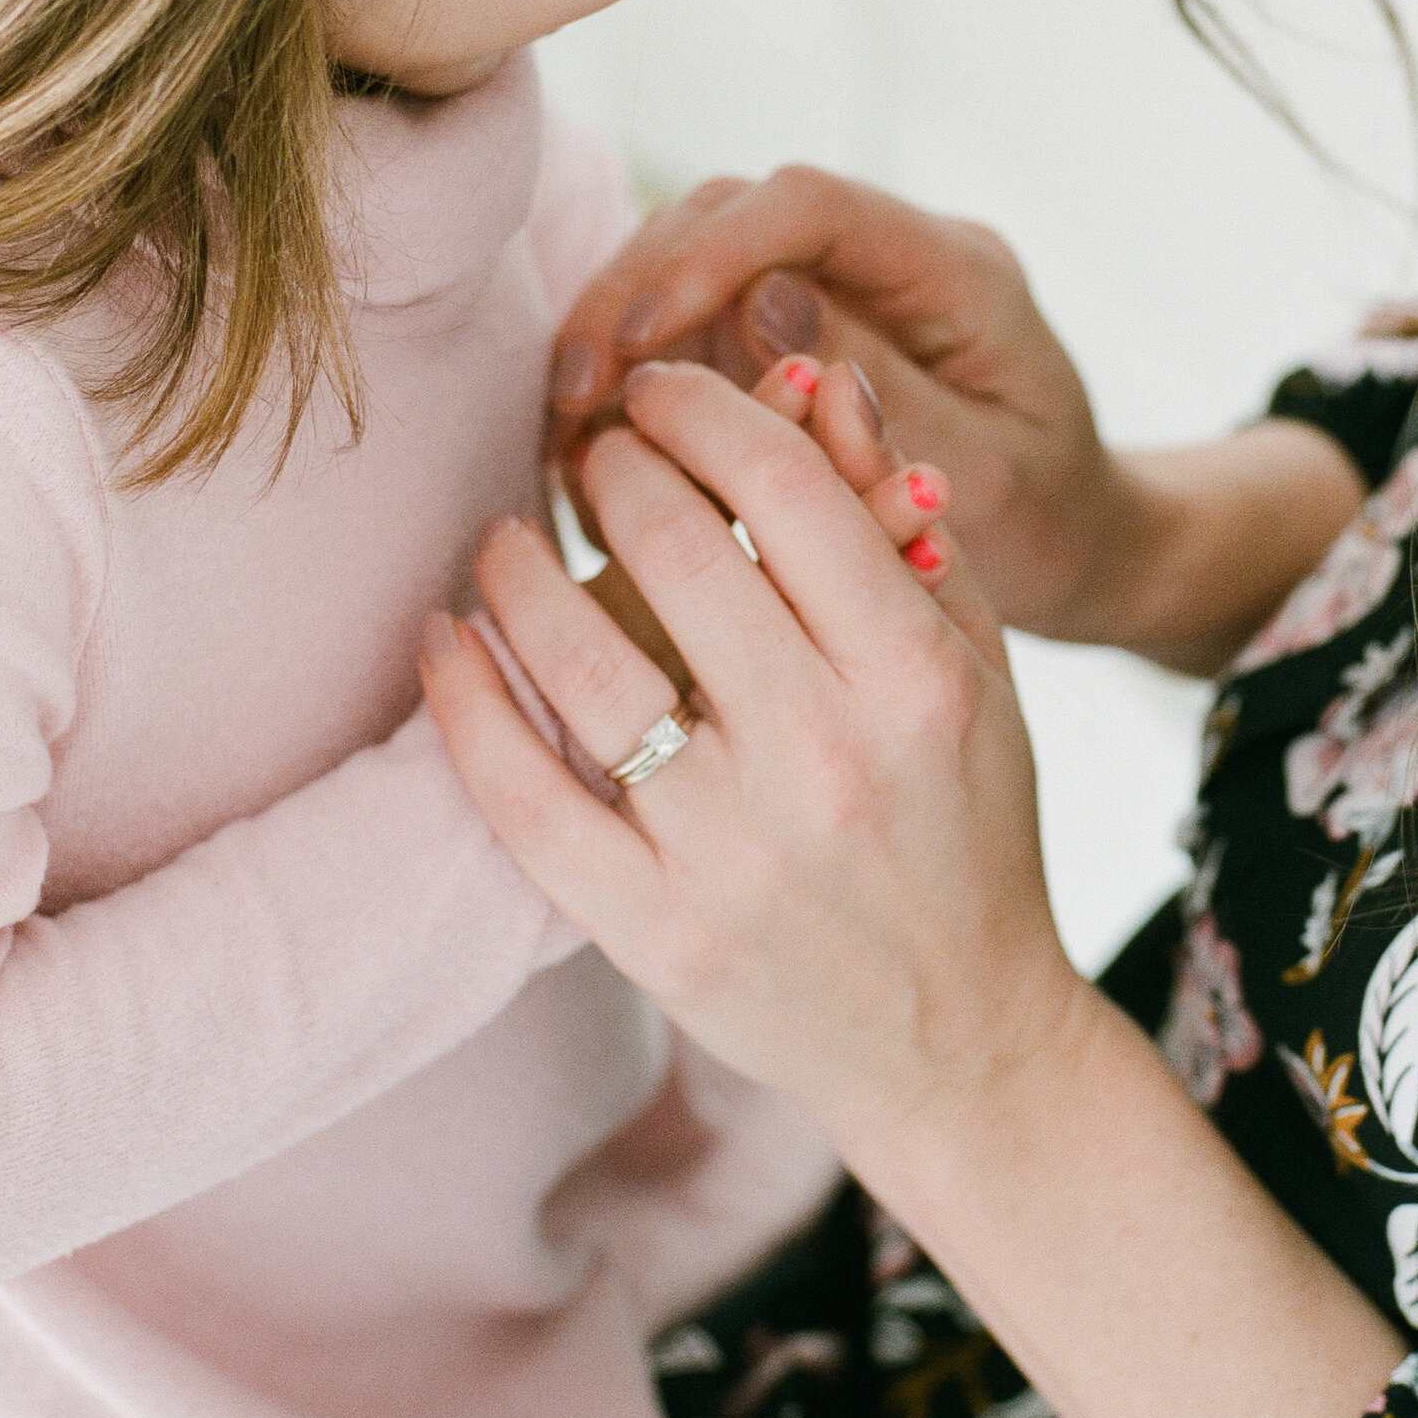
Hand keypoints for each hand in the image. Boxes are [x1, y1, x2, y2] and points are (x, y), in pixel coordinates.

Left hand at [426, 359, 1089, 1150]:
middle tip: (587, 450)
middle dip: (609, 468)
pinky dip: (466, 702)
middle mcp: (827, 758)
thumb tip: (811, 375)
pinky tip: (446, 636)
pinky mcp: (653, 931)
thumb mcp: (972, 666)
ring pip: (581, 663)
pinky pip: (523, 798)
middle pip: (674, 550)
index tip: (661, 394)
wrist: (961, 1041)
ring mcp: (732, 853)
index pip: (783, 488)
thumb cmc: (967, 826)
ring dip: (519, 570)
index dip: (702, 411)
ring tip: (506, 536)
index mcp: (914, 678)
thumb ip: (894, 520)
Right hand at [547, 169, 1148, 640]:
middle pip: (724, 217)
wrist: (1079, 543)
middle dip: (632, 293)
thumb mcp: (988, 477)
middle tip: (569, 399)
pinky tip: (587, 447)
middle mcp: (880, 256)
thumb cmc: (1050, 519)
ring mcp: (826, 290)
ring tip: (563, 432)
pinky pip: (687, 331)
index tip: (634, 339)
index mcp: (953, 267)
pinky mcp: (783, 335)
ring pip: (685, 265)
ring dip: (614, 339)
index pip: (807, 207)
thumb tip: (762, 306)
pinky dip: (632, 384)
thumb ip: (888, 399)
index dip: (707, 257)